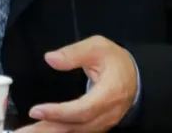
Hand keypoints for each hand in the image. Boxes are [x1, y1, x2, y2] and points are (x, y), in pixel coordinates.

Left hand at [17, 36, 136, 131]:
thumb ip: (75, 53)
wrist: (136, 78)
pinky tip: (40, 132)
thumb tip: (50, 58)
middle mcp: (105, 115)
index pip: (82, 110)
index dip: (59, 112)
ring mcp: (101, 124)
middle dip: (45, 131)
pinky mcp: (95, 127)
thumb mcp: (98, 47)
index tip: (36, 110)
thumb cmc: (115, 61)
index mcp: (108, 94)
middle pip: (74, 128)